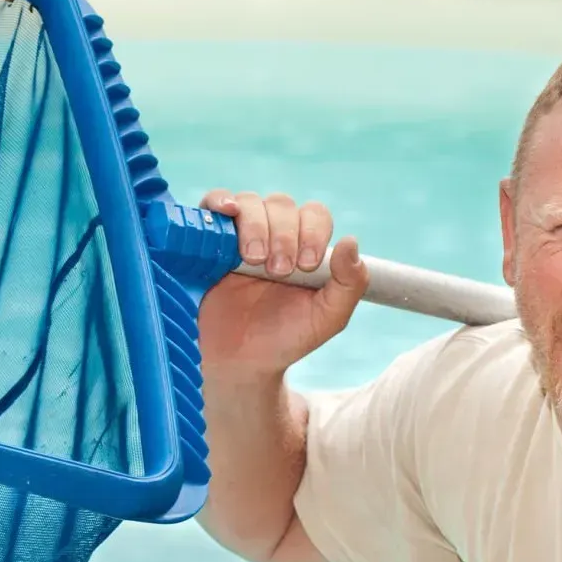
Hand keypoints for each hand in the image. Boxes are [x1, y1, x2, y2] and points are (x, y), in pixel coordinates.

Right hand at [197, 190, 369, 377]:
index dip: (313, 231)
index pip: (315, 215)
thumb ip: (349, 284)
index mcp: (306, 246)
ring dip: (256, 226)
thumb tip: (350, 241)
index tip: (306, 265)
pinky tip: (229, 212)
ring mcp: (241, 234)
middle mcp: (275, 234)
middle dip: (284, 235)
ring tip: (254, 260)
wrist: (241, 361)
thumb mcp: (328, 317)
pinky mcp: (211, 238)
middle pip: (282, 205)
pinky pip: (214, 202)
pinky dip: (221, 200)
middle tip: (278, 271)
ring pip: (251, 202)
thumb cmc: (286, 337)